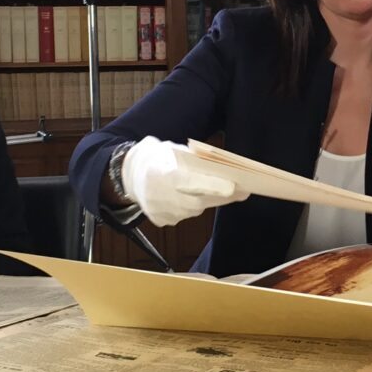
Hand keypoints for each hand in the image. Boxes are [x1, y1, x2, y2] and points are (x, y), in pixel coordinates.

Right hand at [121, 137, 248, 226]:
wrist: (128, 175)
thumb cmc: (157, 158)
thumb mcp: (174, 151)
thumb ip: (195, 162)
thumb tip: (223, 171)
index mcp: (161, 174)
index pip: (192, 182)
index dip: (214, 186)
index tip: (234, 187)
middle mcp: (160, 196)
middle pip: (199, 201)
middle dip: (222, 196)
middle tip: (243, 191)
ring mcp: (159, 211)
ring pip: (194, 210)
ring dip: (208, 200)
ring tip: (216, 190)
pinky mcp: (160, 220)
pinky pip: (184, 214)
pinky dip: (191, 206)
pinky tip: (190, 196)